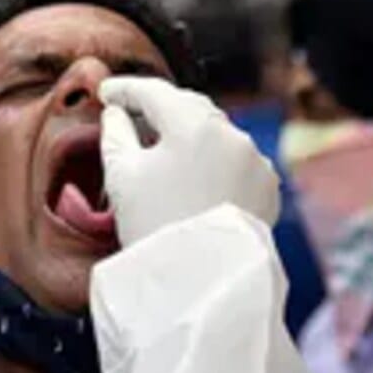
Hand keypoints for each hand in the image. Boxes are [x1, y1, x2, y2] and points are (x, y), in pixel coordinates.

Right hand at [99, 77, 279, 245]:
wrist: (199, 283)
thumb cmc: (154, 226)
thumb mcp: (121, 174)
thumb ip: (115, 132)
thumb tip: (117, 114)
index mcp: (195, 125)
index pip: (154, 92)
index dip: (125, 89)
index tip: (106, 93)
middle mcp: (232, 135)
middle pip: (188, 107)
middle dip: (159, 108)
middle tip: (130, 114)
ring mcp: (255, 161)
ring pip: (215, 133)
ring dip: (188, 134)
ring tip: (161, 147)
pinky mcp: (267, 187)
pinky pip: (234, 159)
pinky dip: (212, 159)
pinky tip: (192, 174)